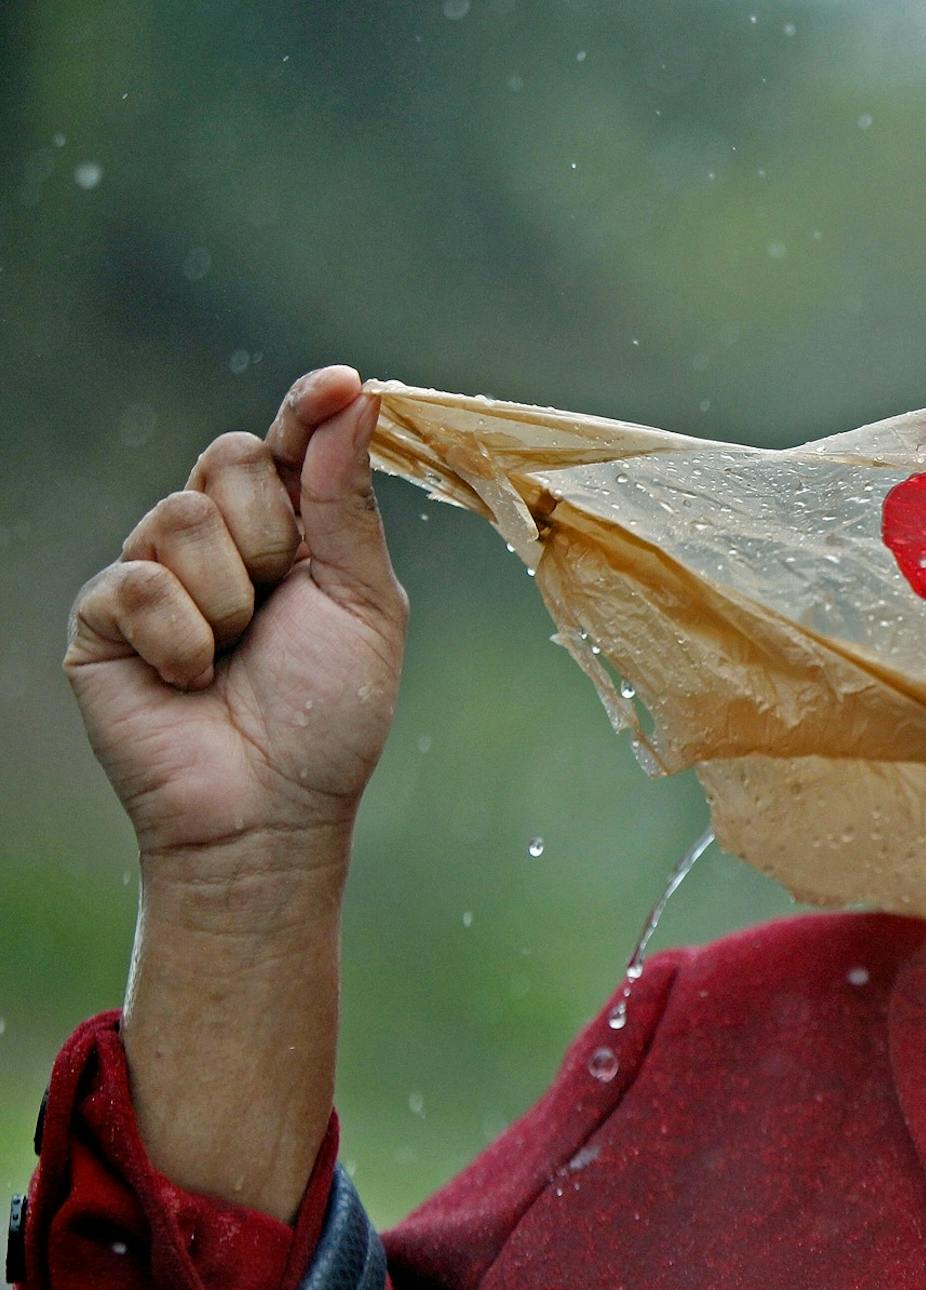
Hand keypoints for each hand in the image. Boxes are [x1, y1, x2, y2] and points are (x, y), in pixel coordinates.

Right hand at [65, 367, 407, 863]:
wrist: (268, 808)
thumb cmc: (327, 715)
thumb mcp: (361, 602)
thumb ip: (347, 503)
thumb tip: (352, 397)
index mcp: (295, 533)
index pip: (292, 443)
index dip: (311, 407)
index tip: (341, 384)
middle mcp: (222, 540)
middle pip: (232, 458)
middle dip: (269, 532)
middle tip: (278, 604)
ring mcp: (157, 572)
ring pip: (182, 514)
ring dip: (229, 598)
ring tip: (235, 657)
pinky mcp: (104, 614)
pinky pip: (138, 579)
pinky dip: (180, 636)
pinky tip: (190, 680)